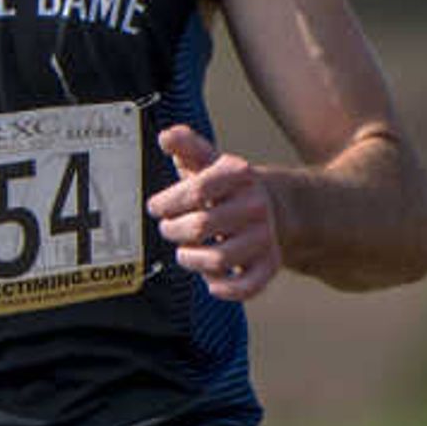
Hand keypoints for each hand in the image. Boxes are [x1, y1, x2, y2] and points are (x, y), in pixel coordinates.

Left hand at [149, 124, 279, 301]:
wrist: (271, 206)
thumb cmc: (226, 186)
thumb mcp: (208, 160)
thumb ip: (186, 145)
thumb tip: (166, 136)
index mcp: (240, 176)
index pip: (197, 190)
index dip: (169, 202)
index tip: (156, 207)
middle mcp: (256, 206)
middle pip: (200, 226)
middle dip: (173, 230)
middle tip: (168, 228)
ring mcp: (264, 237)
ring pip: (217, 260)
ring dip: (191, 259)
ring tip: (185, 251)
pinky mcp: (269, 264)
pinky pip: (246, 287)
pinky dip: (224, 289)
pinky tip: (211, 281)